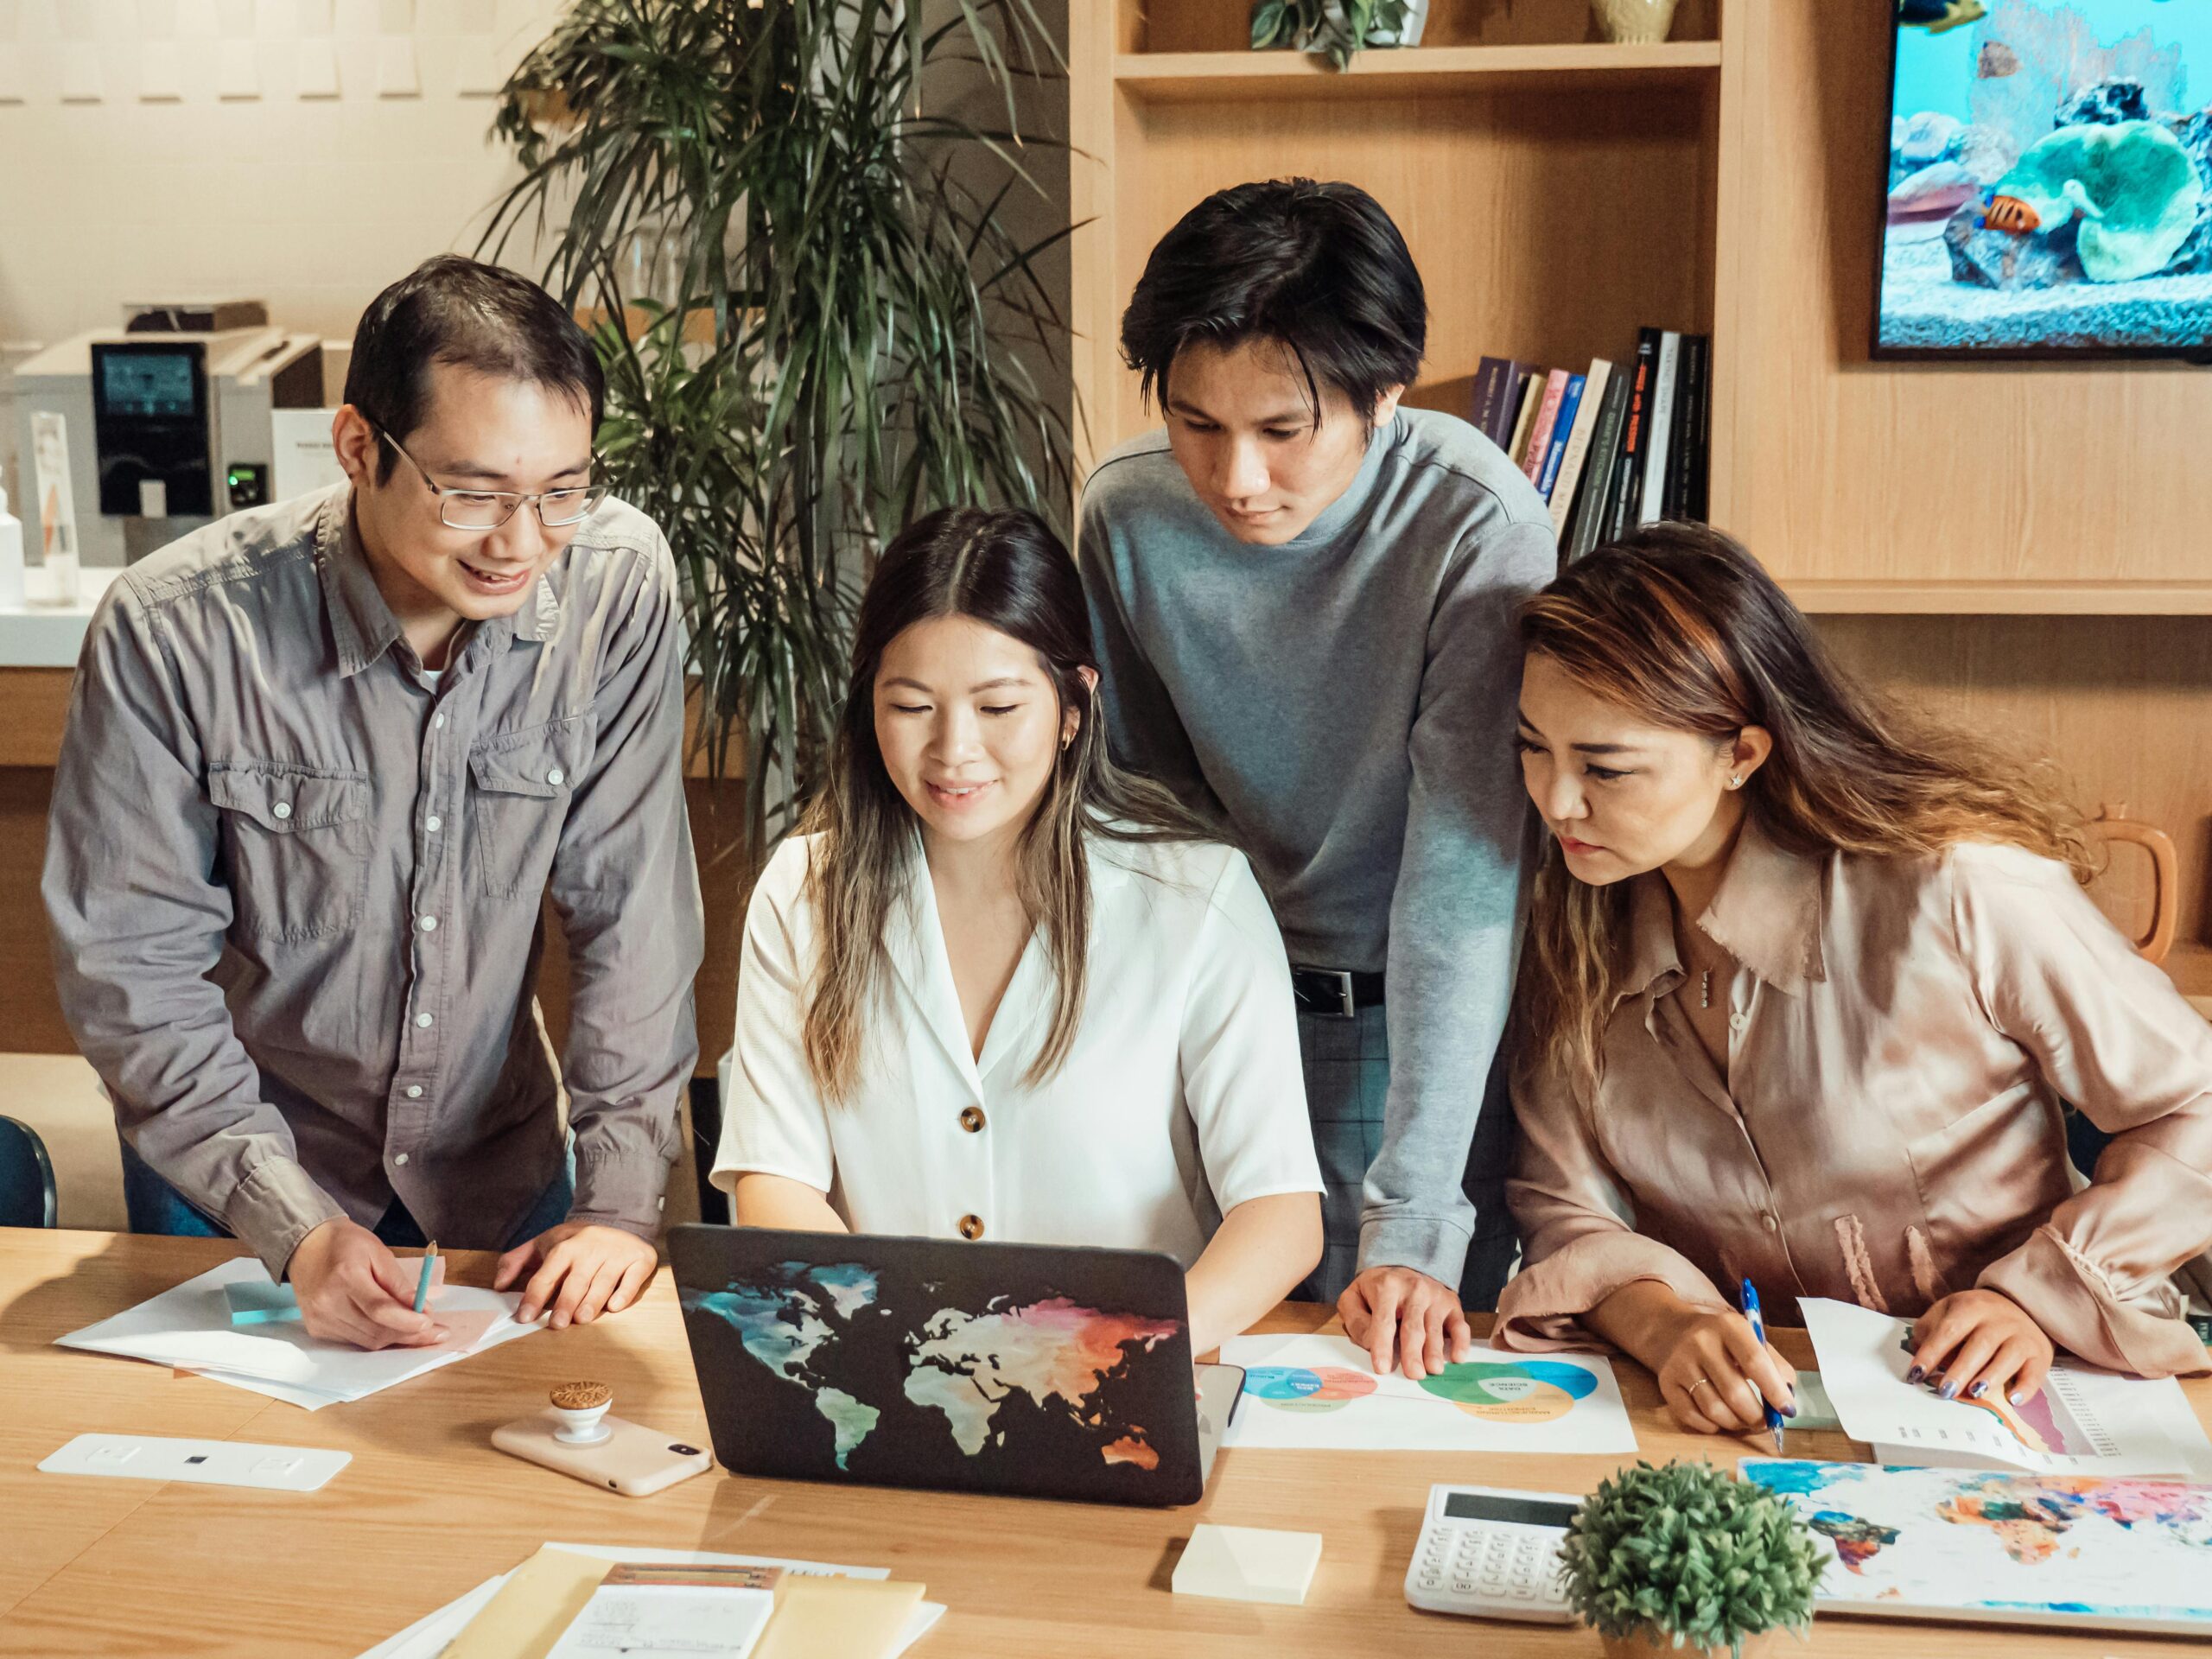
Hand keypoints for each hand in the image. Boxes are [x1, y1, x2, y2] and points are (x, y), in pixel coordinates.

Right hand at [286, 1218, 446, 1349]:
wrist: (307, 1246)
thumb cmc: (346, 1244)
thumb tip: (421, 1310)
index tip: (431, 1324)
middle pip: (375, 1331)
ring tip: (417, 1330)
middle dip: (409, 1335)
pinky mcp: (317, 1328)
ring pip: (367, 1342)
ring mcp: (320, 1318)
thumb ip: (399, 1283)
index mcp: (345, 1277)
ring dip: (395, 1339)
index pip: (380, 1310)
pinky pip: (355, 1341)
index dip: (408, 1322)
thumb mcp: (379, 1252)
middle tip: (435, 1333)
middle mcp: (328, 1302)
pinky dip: (376, 1336)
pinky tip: (390, 1327)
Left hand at [495, 1221, 658, 1327]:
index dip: (534, 1296)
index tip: (525, 1317)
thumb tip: (498, 1285)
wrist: (618, 1217)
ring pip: (603, 1281)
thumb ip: (516, 1261)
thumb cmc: (575, 1241)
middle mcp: (590, 1249)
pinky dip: (624, 1292)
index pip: (546, 1275)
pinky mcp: (639, 1259)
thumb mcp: (543, 1243)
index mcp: (564, 1246)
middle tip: (557, 1324)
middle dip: (566, 1302)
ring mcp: (616, 1254)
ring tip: (582, 1319)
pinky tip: (615, 1305)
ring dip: (592, 1301)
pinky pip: (633, 1278)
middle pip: (576, 1280)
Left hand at [1338, 1266, 1472, 1379]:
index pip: (1384, 1321)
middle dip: (1413, 1352)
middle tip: (1414, 1374)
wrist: (1403, 1265)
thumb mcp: (1354, 1297)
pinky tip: (1458, 1357)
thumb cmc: (1377, 1289)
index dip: (1382, 1345)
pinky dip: (1460, 1341)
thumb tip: (1370, 1343)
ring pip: (1435, 1329)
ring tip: (1434, 1370)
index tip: (1382, 1367)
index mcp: (1387, 1287)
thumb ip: (1356, 1320)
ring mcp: (1435, 1296)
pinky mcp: (1451, 1303)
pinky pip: (1459, 1324)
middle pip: (1413, 1327)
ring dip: (1435, 1351)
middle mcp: (1414, 1289)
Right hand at [1652, 1309, 1796, 1435]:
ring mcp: (1681, 1363)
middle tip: (1764, 1423)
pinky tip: (1719, 1418)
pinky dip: (1711, 1426)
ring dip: (1736, 1424)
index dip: (1774, 1391)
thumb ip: (1775, 1365)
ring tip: (1743, 1420)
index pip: (1755, 1362)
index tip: (1787, 1410)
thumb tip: (1787, 1401)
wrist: (1671, 1330)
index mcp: (1729, 1326)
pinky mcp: (1666, 1382)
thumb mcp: (1750, 1339)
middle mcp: (1701, 1342)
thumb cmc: (1722, 1340)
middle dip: (1756, 1416)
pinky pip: (1692, 1416)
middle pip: (1735, 1392)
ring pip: (1714, 1410)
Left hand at [1908, 1289, 2054, 1405]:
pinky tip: (2013, 1400)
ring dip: (1991, 1376)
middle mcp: (1999, 1319)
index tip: (1916, 1374)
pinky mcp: (2040, 1353)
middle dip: (1961, 1369)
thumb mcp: (1949, 1311)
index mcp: (1971, 1306)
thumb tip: (1916, 1352)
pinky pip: (2035, 1371)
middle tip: (1945, 1391)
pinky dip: (2026, 1387)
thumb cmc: (1976, 1315)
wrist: (2020, 1304)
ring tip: (1975, 1393)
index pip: (1949, 1330)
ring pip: (2009, 1356)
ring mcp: (2022, 1335)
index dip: (1932, 1353)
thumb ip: (1931, 1329)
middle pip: (1980, 1344)